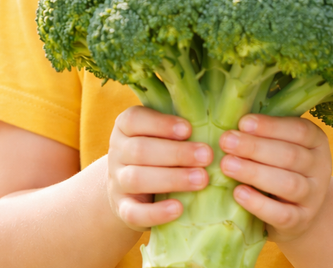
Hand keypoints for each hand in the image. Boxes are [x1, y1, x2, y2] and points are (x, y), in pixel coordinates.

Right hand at [107, 106, 212, 230]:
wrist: (131, 189)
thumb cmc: (158, 150)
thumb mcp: (161, 133)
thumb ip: (179, 126)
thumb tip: (215, 118)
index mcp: (125, 127)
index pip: (134, 120)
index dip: (161, 124)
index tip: (189, 129)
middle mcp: (117, 152)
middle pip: (140, 150)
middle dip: (176, 153)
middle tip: (207, 156)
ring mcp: (117, 182)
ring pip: (137, 179)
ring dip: (172, 179)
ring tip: (202, 180)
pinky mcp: (122, 209)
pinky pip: (133, 212)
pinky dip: (156, 213)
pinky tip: (179, 208)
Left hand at [219, 114, 331, 243]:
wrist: (300, 210)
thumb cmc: (282, 166)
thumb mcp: (281, 145)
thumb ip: (264, 133)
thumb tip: (231, 118)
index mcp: (316, 141)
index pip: (299, 130)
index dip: (270, 126)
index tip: (242, 122)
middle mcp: (320, 167)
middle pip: (290, 156)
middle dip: (255, 147)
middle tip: (226, 141)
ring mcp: (313, 196)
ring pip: (288, 184)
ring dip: (255, 173)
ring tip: (227, 164)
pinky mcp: (301, 221)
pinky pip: (282, 215)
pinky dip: (259, 204)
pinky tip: (238, 193)